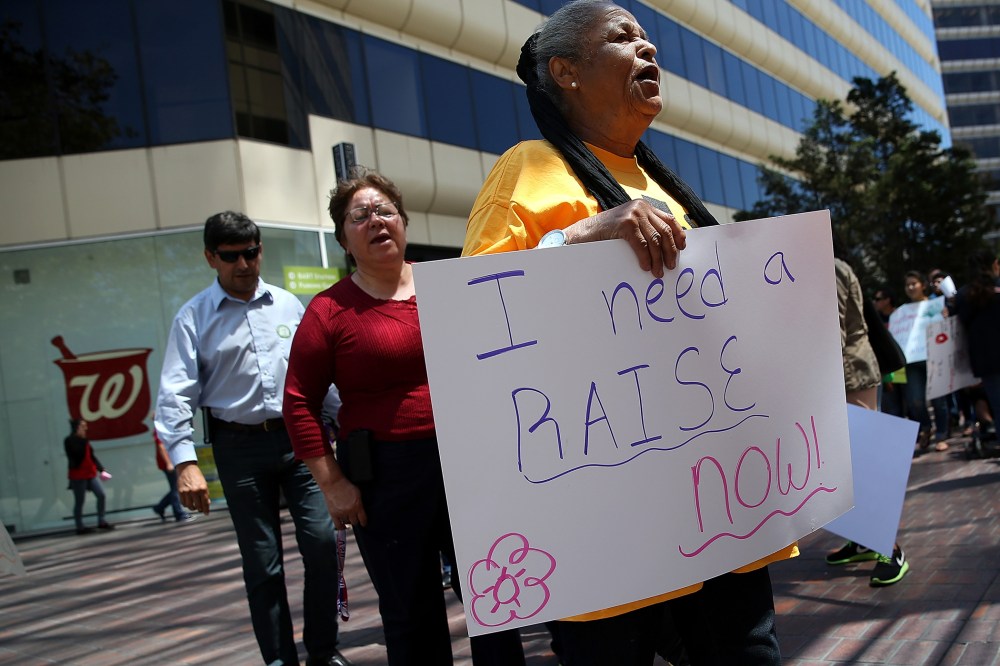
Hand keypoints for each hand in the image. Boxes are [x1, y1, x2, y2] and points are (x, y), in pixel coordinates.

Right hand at [176, 462, 210, 514]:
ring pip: (190, 506)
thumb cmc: (197, 476)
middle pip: (198, 506)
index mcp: (203, 488)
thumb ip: (205, 494)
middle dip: (200, 509)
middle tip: (200, 509)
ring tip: (194, 506)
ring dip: (193, 508)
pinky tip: (188, 502)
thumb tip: (207, 504)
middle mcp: (195, 491)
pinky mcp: (180, 492)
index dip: (206, 510)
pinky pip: (183, 503)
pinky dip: (186, 505)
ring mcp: (187, 492)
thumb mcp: (204, 484)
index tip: (206, 513)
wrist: (187, 468)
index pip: (205, 503)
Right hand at [324, 477, 366, 528]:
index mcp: (358, 505)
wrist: (334, 484)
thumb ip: (360, 502)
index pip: (363, 519)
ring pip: (347, 523)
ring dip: (348, 521)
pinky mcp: (334, 514)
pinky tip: (343, 527)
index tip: (364, 524)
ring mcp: (342, 513)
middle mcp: (350, 511)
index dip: (364, 522)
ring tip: (348, 518)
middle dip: (356, 520)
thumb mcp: (358, 493)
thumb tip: (361, 510)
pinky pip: (338, 525)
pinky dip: (341, 527)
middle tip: (355, 519)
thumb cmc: (346, 486)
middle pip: (355, 522)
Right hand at [568, 199, 685, 276]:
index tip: (682, 248)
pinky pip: (642, 245)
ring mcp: (633, 214)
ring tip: (658, 272)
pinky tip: (646, 267)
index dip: (678, 235)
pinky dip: (646, 258)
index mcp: (644, 207)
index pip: (669, 220)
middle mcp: (641, 207)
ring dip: (659, 259)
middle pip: (665, 231)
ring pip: (655, 240)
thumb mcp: (629, 225)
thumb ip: (645, 228)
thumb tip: (666, 247)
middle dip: (671, 251)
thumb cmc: (606, 234)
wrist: (583, 233)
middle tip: (672, 266)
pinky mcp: (625, 224)